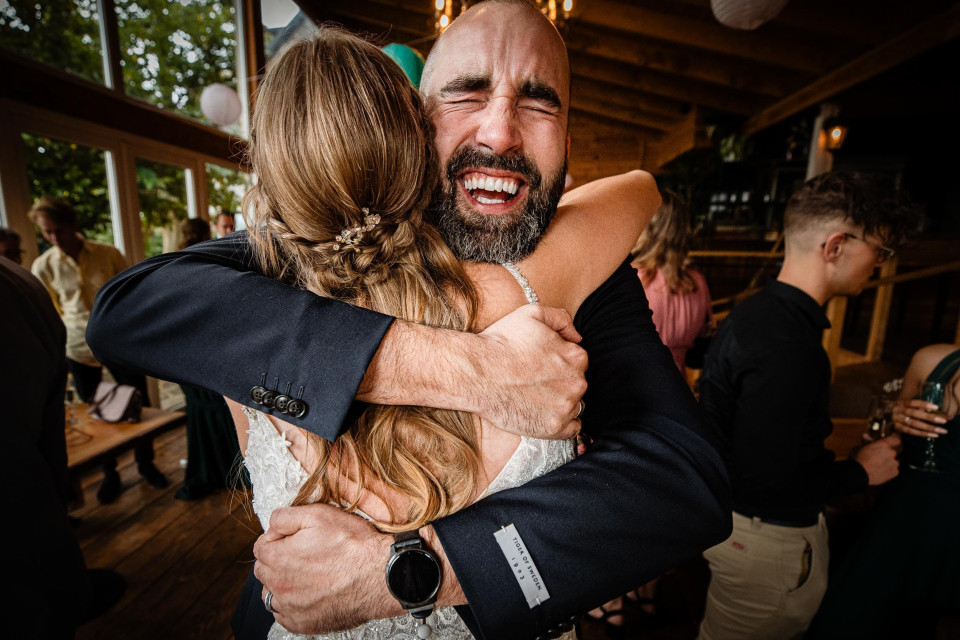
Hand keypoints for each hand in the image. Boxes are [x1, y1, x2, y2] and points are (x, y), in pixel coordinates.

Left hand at [254, 504, 398, 633]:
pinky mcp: (304, 624)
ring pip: (272, 595)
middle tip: (301, 554)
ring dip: (281, 584)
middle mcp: (280, 586)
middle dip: (276, 561)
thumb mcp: (319, 515)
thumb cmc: (354, 546)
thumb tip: (272, 525)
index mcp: (278, 558)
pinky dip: (291, 605)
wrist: (380, 576)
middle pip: (263, 571)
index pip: (260, 548)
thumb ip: (285, 517)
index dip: (276, 539)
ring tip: (305, 575)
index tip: (292, 538)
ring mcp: (291, 608)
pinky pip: (285, 616)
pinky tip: (309, 593)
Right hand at [472, 305, 586, 439]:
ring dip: (560, 402)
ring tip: (533, 397)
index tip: (540, 365)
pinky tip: (544, 415)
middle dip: (560, 382)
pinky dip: (562, 423)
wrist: (476, 374)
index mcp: (576, 357)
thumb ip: (561, 319)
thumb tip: (577, 336)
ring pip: (574, 405)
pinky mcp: (553, 428)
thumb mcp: (532, 313)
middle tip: (533, 381)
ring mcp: (566, 407)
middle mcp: (577, 383)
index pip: (577, 361)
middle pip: (576, 384)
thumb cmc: (501, 342)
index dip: (558, 362)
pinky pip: (571, 429)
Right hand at [853, 434, 900, 485]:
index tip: (895, 439)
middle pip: (895, 450)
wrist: (858, 474)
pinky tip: (880, 470)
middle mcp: (891, 452)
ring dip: (889, 461)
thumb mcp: (860, 447)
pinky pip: (894, 469)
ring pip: (895, 460)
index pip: (896, 438)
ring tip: (879, 465)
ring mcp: (894, 463)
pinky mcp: (895, 472)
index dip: (896, 438)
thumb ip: (866, 441)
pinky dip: (889, 470)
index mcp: (884, 444)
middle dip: (888, 452)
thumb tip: (866, 436)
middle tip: (880, 455)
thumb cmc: (858, 460)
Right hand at [891, 399, 948, 437]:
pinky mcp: (896, 428)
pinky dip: (922, 433)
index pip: (912, 402)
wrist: (880, 415)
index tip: (936, 407)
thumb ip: (915, 406)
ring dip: (928, 428)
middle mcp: (898, 411)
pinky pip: (910, 432)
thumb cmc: (897, 409)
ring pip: (913, 424)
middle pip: (914, 414)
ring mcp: (896, 420)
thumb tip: (933, 409)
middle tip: (943, 421)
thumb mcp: (903, 405)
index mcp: (900, 403)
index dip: (924, 404)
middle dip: (929, 417)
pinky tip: (933, 435)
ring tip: (940, 430)